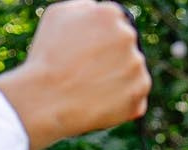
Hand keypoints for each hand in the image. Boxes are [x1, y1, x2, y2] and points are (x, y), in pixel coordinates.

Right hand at [0, 2, 150, 149]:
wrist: (47, 99)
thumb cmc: (47, 56)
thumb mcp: (58, 15)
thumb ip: (84, 8)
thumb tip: (96, 9)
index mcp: (110, 13)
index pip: (116, 23)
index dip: (101, 39)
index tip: (89, 52)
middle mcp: (128, 36)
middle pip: (126, 47)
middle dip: (111, 57)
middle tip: (89, 72)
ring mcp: (136, 65)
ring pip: (132, 71)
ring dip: (118, 78)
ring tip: (92, 87)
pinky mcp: (140, 93)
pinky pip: (137, 96)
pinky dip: (124, 101)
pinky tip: (103, 102)